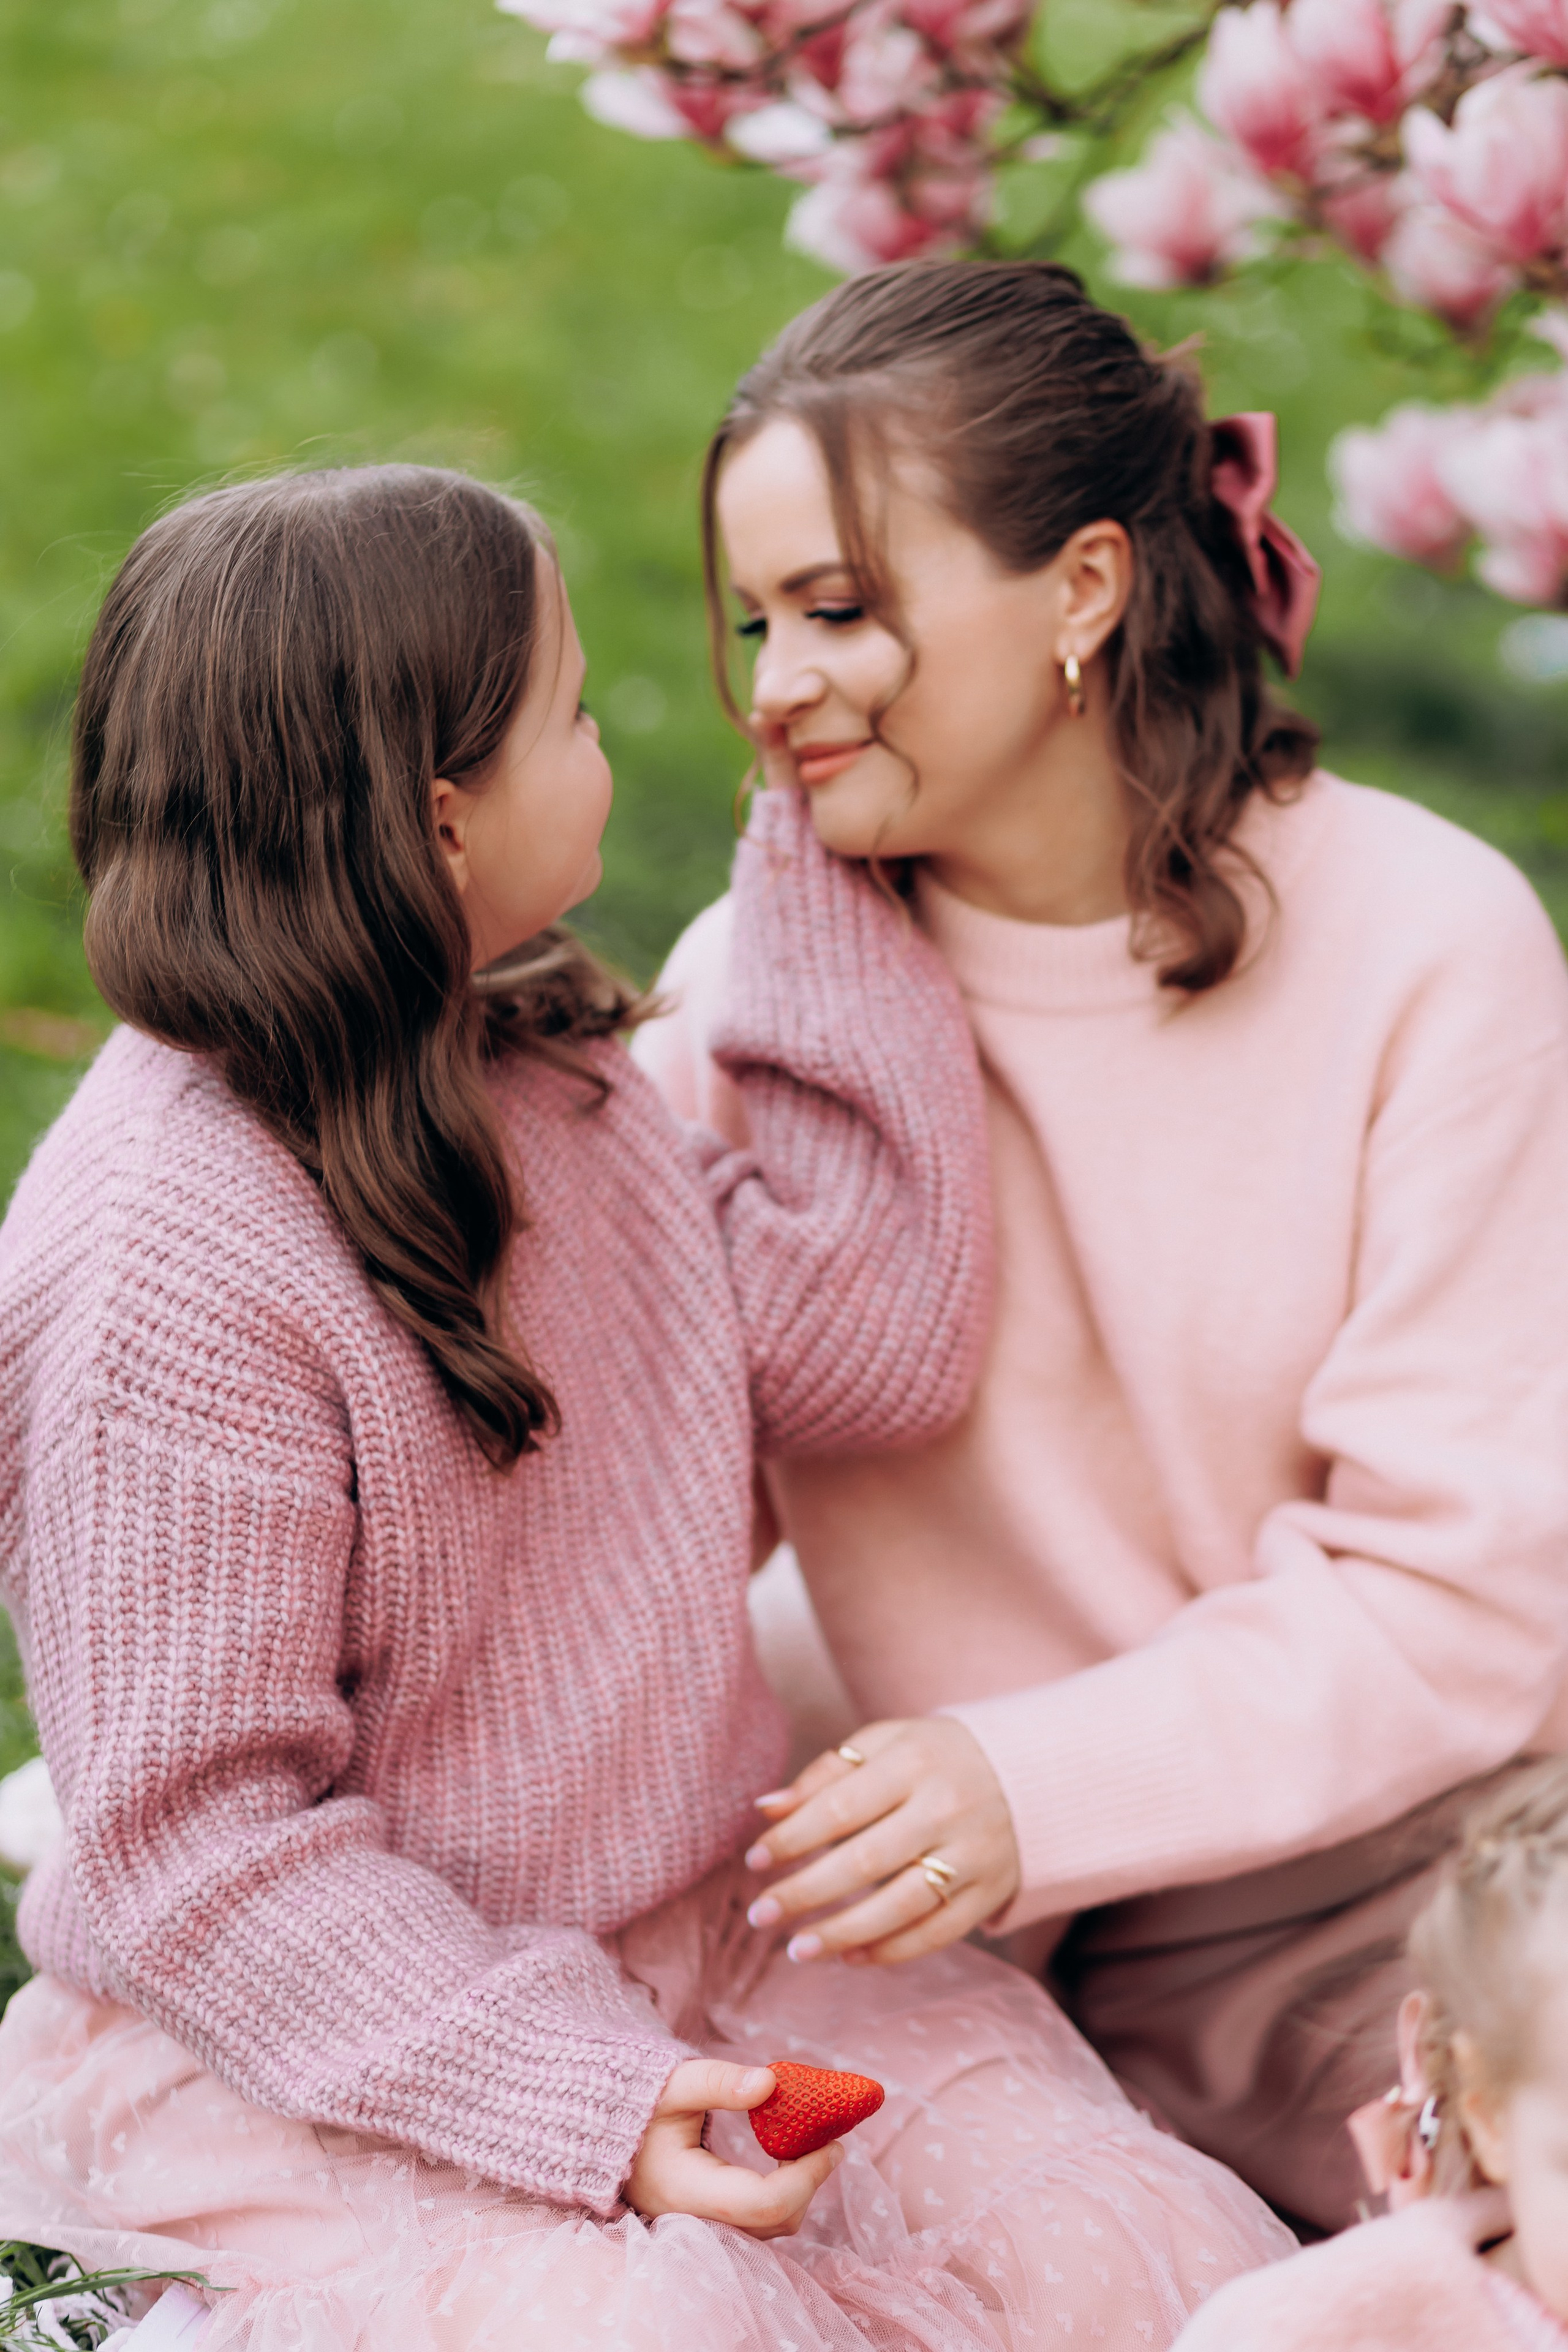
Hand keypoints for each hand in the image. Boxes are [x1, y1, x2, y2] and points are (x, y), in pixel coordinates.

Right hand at [624, 2059, 843, 2235]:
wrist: (609, 2134)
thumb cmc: (641, 2104)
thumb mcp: (675, 2084)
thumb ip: (720, 2083)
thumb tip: (771, 2083)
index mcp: (687, 2191)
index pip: (764, 2203)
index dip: (807, 2176)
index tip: (834, 2143)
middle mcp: (697, 2221)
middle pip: (774, 2221)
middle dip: (810, 2182)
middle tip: (828, 2140)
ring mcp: (703, 2227)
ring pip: (770, 2227)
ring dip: (799, 2189)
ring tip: (808, 2143)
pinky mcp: (711, 2223)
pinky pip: (759, 2221)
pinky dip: (782, 2193)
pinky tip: (784, 2157)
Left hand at [744, 1718, 1019, 1964]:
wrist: (1033, 1772)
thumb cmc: (937, 1757)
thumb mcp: (887, 1743)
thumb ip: (827, 1772)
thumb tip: (765, 1809)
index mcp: (914, 1761)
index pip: (839, 1808)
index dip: (792, 1839)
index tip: (754, 1862)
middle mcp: (945, 1807)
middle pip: (864, 1861)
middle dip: (804, 1893)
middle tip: (760, 1916)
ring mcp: (973, 1854)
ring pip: (899, 1906)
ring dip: (841, 1933)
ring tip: (796, 1949)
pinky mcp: (990, 1892)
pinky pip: (936, 1933)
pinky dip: (891, 1951)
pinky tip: (850, 1957)